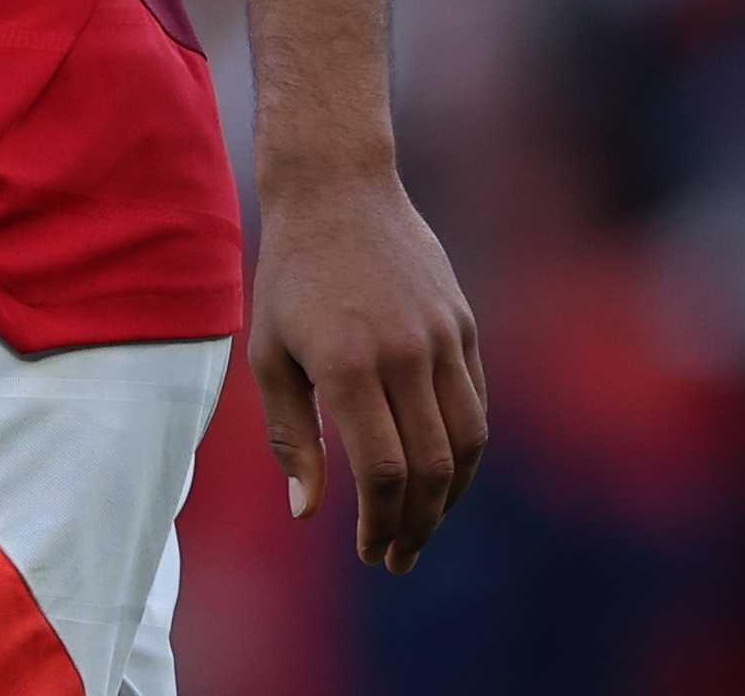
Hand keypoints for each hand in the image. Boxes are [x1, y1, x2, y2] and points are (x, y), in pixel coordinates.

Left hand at [250, 166, 486, 573]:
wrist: (337, 188)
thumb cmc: (290, 275)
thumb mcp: (268, 354)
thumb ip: (291, 437)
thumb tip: (307, 512)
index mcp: (349, 364)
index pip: (385, 472)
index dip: (381, 523)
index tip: (370, 551)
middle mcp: (404, 353)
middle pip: (434, 469)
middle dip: (418, 525)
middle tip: (397, 555)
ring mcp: (442, 337)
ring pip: (468, 442)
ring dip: (451, 498)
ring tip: (423, 525)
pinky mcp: (464, 324)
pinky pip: (476, 403)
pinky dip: (465, 449)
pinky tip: (442, 472)